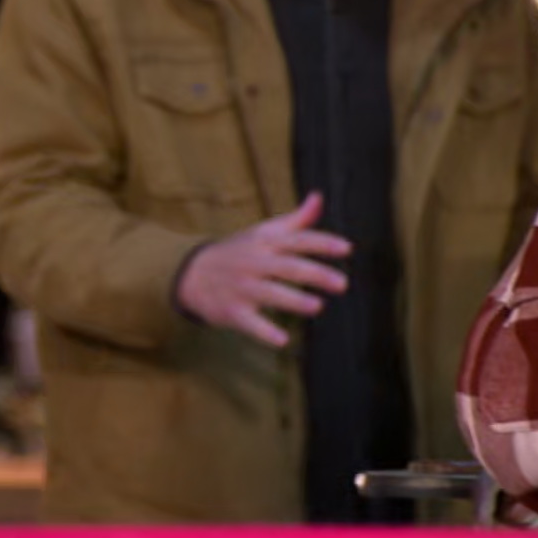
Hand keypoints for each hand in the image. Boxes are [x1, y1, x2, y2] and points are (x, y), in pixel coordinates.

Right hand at [174, 191, 350, 347]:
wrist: (191, 273)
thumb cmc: (238, 252)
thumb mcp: (262, 233)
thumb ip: (296, 221)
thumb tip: (319, 197)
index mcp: (265, 243)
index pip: (296, 240)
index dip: (321, 244)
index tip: (346, 248)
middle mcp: (254, 263)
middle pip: (287, 267)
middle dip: (314, 274)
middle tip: (342, 284)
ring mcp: (242, 287)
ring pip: (270, 293)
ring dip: (294, 300)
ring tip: (317, 307)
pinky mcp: (233, 311)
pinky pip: (250, 322)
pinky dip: (265, 332)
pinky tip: (283, 340)